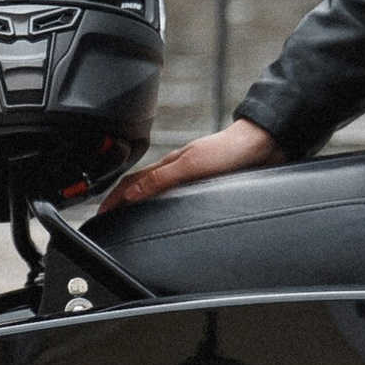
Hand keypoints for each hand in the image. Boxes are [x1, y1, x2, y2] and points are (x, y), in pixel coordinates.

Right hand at [100, 118, 284, 211]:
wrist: (264, 145)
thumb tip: (130, 194)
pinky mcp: (207, 184)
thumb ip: (161, 179)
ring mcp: (191, 176)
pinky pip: (177, 197)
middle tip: (107, 219)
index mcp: (170, 164)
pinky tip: (168, 213)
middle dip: (119, 202)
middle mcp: (178, 170)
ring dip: (139, 203)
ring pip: (157, 191)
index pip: (132, 183)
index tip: (99, 214)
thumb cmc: (231, 150)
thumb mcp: (192, 165)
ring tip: (128, 218)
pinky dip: (162, 205)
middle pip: (140, 187)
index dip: (112, 199)